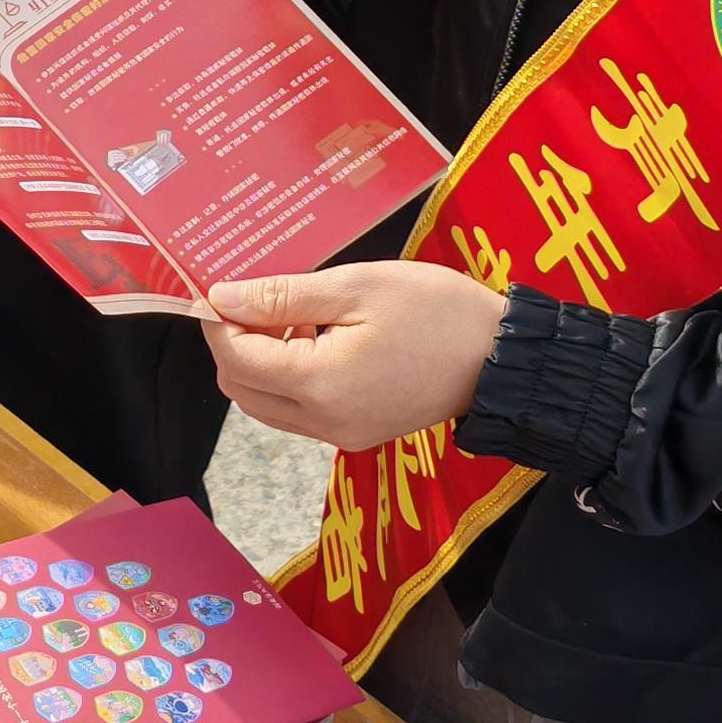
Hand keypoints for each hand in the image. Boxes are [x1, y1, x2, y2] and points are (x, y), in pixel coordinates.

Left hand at [201, 261, 508, 451]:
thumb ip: (283, 296)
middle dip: (237, 343)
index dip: (219, 321)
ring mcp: (340, 435)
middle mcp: (323, 422)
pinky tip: (321, 338)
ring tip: (299, 315)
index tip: (225, 287)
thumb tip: (221, 299)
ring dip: (263, 362)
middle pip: (241, 389)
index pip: (235, 360)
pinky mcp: (356, 434)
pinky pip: (298, 412)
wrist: (502, 360)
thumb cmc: (437, 313)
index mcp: (320, 385)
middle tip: (266, 298)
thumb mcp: (358, 287)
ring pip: (266, 405)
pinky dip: (291, 377)